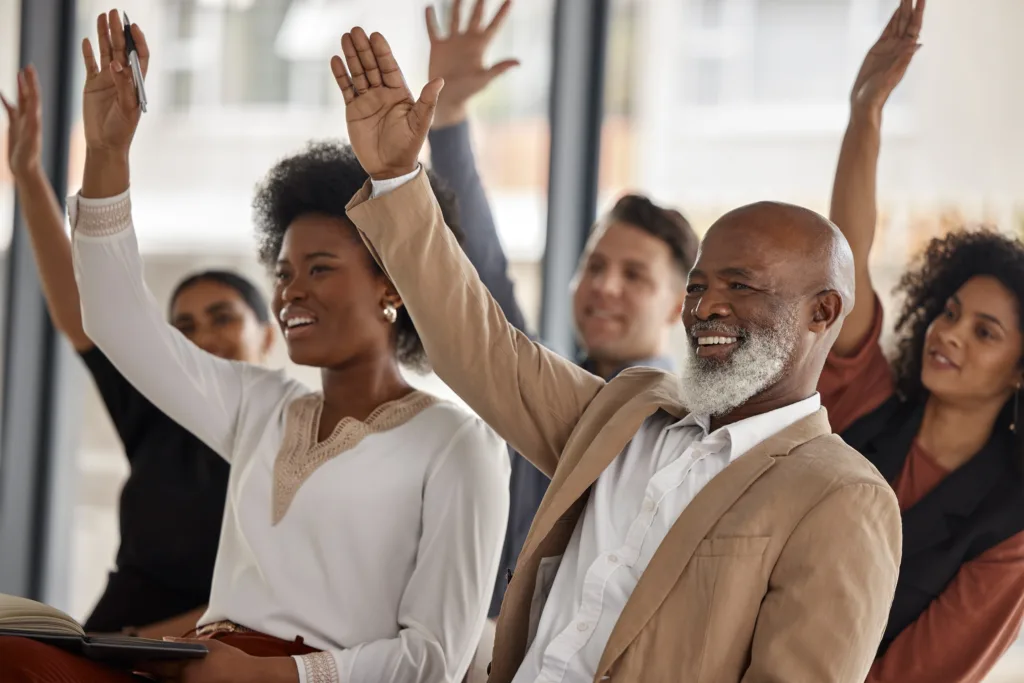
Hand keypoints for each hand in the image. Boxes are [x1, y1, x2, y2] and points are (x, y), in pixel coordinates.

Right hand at [1, 66, 42, 178]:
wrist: (26, 169)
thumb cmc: (28, 158)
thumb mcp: (29, 142)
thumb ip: (30, 128)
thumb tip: (33, 115)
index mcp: (34, 120)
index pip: (33, 97)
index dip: (32, 83)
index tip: (30, 69)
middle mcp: (30, 119)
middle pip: (29, 95)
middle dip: (29, 81)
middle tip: (28, 67)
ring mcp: (22, 122)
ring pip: (22, 100)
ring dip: (20, 88)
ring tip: (19, 74)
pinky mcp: (15, 127)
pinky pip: (11, 110)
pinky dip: (6, 101)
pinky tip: (0, 94)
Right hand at [80, 9, 148, 155]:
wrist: (105, 144)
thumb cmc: (121, 130)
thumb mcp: (127, 109)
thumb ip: (124, 86)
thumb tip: (118, 64)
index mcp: (135, 83)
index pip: (140, 57)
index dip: (138, 41)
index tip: (133, 26)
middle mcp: (122, 78)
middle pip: (121, 49)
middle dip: (118, 31)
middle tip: (113, 13)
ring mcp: (107, 80)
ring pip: (106, 52)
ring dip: (103, 35)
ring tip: (101, 17)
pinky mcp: (92, 85)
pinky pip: (90, 64)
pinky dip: (88, 52)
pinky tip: (86, 40)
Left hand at [134, 638, 286, 682]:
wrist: (248, 678)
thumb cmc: (231, 660)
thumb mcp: (210, 645)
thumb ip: (186, 643)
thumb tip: (165, 641)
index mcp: (186, 667)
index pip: (156, 664)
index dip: (141, 661)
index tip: (129, 657)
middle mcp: (183, 682)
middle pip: (156, 679)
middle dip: (143, 673)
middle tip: (131, 667)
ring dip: (153, 681)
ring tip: (143, 675)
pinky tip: (162, 680)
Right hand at [332, 28, 443, 179]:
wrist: (390, 168)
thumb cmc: (408, 147)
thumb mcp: (420, 123)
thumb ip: (427, 101)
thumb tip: (440, 80)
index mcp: (400, 93)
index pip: (390, 67)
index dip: (383, 52)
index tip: (376, 36)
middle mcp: (383, 93)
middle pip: (372, 66)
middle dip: (364, 48)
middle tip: (355, 30)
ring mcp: (367, 100)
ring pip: (358, 73)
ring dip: (351, 56)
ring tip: (344, 38)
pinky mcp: (353, 110)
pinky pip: (346, 88)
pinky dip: (341, 75)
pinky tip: (336, 60)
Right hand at [426, 0, 517, 127]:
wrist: (447, 100)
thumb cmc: (468, 91)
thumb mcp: (484, 79)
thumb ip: (499, 68)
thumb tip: (518, 62)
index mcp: (480, 47)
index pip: (494, 25)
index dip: (502, 12)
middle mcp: (467, 41)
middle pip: (475, 17)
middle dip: (480, 3)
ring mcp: (452, 42)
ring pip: (455, 18)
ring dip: (457, 6)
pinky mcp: (438, 47)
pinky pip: (433, 29)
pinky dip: (430, 19)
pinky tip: (429, 7)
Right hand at [850, 0, 924, 123]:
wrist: (864, 101)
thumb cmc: (878, 94)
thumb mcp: (891, 77)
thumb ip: (903, 61)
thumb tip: (917, 44)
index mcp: (905, 52)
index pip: (914, 27)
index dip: (918, 12)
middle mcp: (899, 47)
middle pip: (907, 21)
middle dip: (910, 5)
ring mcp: (889, 47)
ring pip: (899, 23)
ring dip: (903, 9)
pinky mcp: (878, 49)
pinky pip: (888, 30)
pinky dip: (893, 19)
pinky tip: (897, 10)